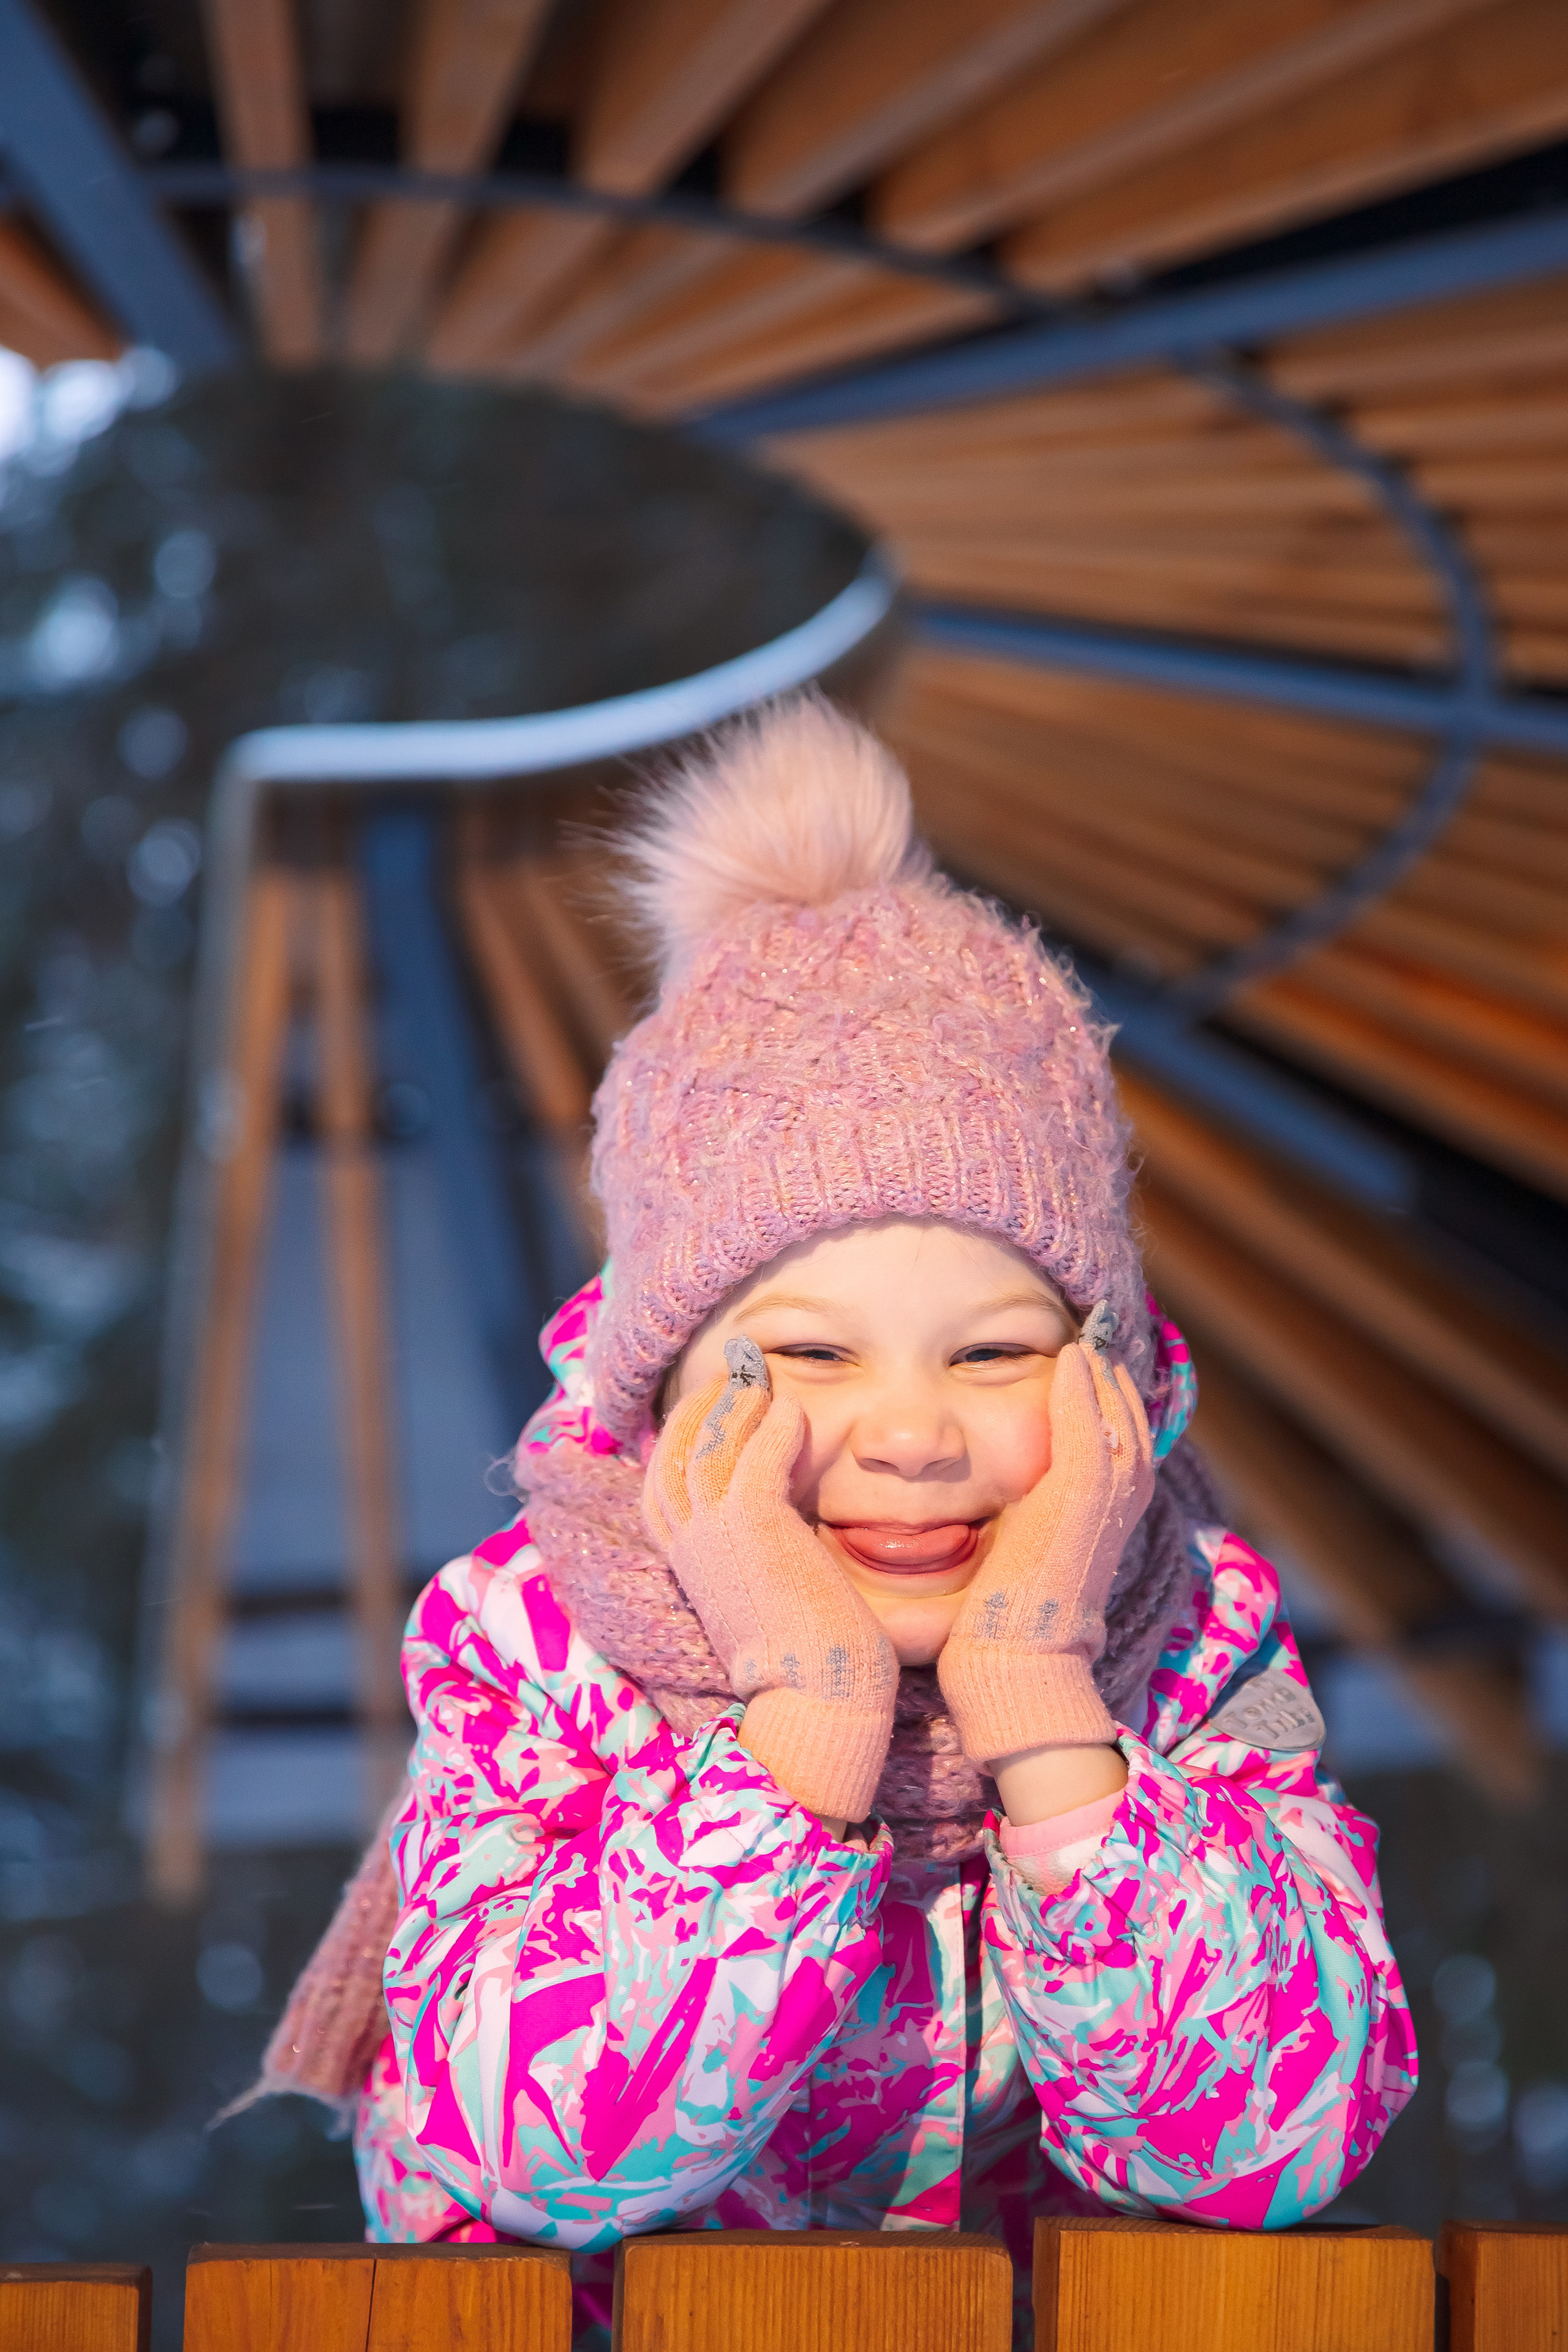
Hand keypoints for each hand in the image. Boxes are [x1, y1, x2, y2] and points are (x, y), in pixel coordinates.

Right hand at [644, 1341, 896, 1825]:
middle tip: (733, 1372)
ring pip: (709, 1446)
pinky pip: (755, 1457)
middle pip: (675, 1451)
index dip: (683, 1435)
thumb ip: (761, 1551)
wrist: (816, 1702)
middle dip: (701, 1406)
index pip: (663, 1481)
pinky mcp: (755, 1529)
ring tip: (761, 1379)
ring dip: (736, 1407)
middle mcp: (689, 1545)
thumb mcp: (765, 1591)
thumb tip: (783, 1523)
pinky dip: (772, 1429)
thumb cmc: (807, 1656)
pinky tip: (793, 1414)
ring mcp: (716, 1536)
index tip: (713, 1404)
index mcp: (686, 1562)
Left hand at [938, 1337, 1153, 1766]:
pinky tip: (1070, 1358)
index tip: (1089, 1373)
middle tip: (1096, 1344)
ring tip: (1084, 1342)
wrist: (1017, 1665)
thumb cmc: (1007, 1627)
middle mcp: (1119, 1511)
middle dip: (1114, 1385)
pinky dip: (1082, 1390)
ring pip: (1117, 1420)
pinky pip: (1089, 1427)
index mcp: (1106, 1524)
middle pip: (1130, 1427)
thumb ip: (1033, 1524)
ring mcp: (1104, 1503)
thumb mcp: (1028, 1558)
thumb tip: (1012, 1514)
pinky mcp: (1078, 1499)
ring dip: (1101, 1377)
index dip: (1108, 1409)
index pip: (1120, 1450)